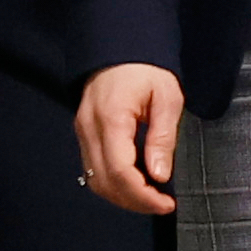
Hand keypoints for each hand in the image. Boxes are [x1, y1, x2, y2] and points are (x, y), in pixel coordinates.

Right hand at [75, 64, 184, 215]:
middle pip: (105, 182)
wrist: (121, 46)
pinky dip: (113, 183)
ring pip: (95, 180)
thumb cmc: (146, 67)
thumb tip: (160, 175)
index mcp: (111, 117)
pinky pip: (93, 169)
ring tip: (151, 197)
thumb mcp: (167, 96)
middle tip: (162, 204)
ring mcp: (83, 131)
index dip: (143, 196)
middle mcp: (90, 128)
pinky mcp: (84, 133)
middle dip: (134, 202)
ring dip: (122, 196)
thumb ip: (163, 137)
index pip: (121, 172)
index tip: (166, 203)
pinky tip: (135, 182)